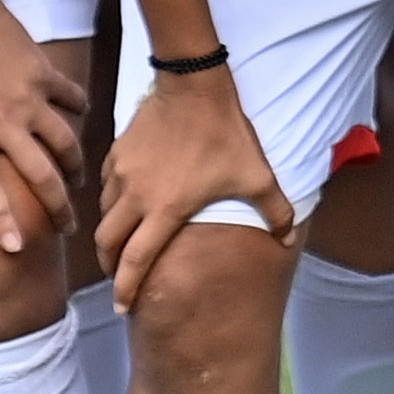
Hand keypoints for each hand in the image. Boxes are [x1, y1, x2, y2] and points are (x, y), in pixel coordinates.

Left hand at [0, 0, 80, 255]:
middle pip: (41, 177)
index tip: (15, 249)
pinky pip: (71, 100)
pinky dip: (79, 112)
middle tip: (67, 227)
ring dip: (75, 167)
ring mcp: (28, 99)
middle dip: (59, 208)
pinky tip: (79, 120)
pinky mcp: (43, 75)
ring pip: (66, 143)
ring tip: (77, 181)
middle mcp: (3, 124)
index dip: (2, 223)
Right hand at [91, 68, 293, 308]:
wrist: (194, 85)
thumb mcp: (257, 175)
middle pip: (108, 243)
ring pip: (103, 214)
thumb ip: (275, 210)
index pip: (136, 261)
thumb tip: (289, 239)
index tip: (122, 308)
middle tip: (118, 277)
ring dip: (110, 233)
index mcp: (165, 210)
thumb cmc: (225, 135)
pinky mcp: (116, 153)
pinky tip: (124, 202)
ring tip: (121, 242)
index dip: (127, 288)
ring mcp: (122, 174)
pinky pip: (105, 186)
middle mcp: (136, 197)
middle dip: (110, 266)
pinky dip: (111, 202)